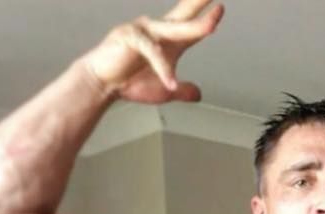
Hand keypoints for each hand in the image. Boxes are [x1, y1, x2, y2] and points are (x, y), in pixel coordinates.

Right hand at [83, 0, 223, 103]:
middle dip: (200, 0)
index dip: (207, 17)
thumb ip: (182, 91)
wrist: (103, 85)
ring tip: (213, 25)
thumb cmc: (130, 82)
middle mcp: (158, 29)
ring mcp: (144, 30)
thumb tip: (199, 94)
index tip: (221, 8)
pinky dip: (163, 68)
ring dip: (195, 26)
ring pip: (175, 28)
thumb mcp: (164, 92)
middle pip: (185, 12)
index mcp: (168, 40)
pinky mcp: (130, 37)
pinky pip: (152, 51)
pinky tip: (170, 83)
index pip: (192, 24)